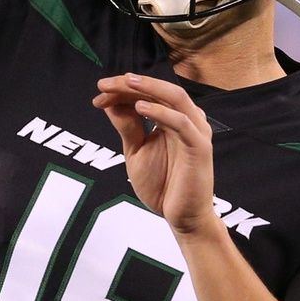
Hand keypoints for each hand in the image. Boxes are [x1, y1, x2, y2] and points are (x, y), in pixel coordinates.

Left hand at [93, 73, 219, 236]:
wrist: (182, 217)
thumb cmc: (163, 185)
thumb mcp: (136, 152)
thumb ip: (127, 128)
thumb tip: (109, 102)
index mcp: (173, 118)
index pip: (148, 94)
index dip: (122, 90)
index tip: (99, 91)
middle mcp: (187, 120)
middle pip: (160, 90)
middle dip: (131, 84)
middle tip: (104, 83)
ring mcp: (196, 131)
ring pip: (175, 97)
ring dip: (149, 88)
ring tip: (125, 83)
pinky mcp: (200, 147)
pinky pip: (181, 123)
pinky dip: (161, 112)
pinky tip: (140, 108)